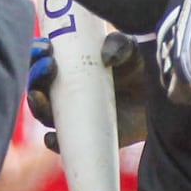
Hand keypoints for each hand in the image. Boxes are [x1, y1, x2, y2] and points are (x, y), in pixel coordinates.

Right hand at [27, 31, 148, 150]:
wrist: (156, 97)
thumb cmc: (137, 67)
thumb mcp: (129, 50)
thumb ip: (119, 45)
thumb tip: (106, 56)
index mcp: (68, 66)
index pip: (41, 60)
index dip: (36, 54)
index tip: (44, 46)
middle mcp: (65, 92)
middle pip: (38, 87)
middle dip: (34, 76)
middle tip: (48, 65)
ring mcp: (74, 116)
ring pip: (45, 114)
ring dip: (37, 105)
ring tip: (40, 95)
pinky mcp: (86, 137)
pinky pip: (63, 144)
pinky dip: (54, 142)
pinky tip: (52, 137)